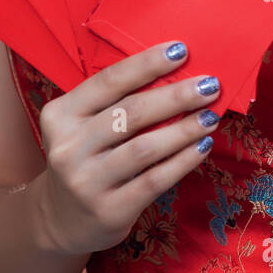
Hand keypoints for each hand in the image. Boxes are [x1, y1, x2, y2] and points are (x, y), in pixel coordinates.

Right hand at [31, 42, 220, 255]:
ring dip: (185, 129)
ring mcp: (87, 182)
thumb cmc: (85, 159)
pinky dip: (183, 160)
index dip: (146, 64)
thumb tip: (177, 75)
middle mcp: (69, 147)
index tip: (180, 50)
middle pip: (130, 113)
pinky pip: (154, 180)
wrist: (61, 222)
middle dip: (175, 96)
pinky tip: (202, 146)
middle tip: (210, 85)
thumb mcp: (84, 126)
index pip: (108, 81)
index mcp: (61, 115)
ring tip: (211, 116)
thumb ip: (116, 102)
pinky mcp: (109, 210)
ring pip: (145, 147)